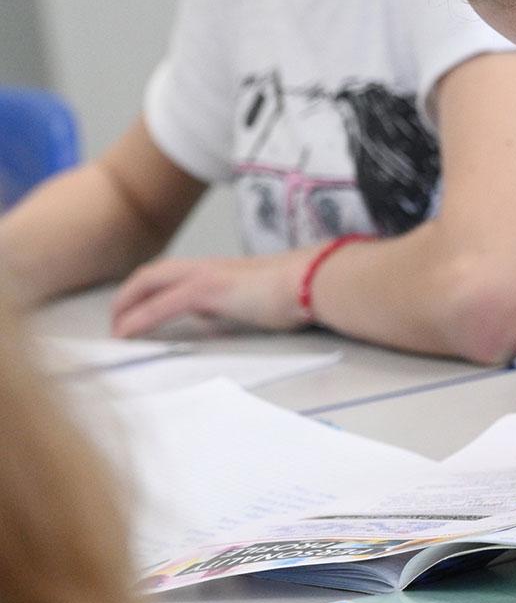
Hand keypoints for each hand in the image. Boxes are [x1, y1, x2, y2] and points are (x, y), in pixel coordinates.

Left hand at [110, 248, 317, 336]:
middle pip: (150, 275)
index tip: (135, 311)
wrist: (313, 281)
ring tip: (114, 330)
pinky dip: (138, 319)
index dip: (147, 290)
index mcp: (218, 269)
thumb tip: (215, 317)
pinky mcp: (205, 291)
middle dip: (126, 297)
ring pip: (147, 285)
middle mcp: (205, 268)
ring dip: (125, 306)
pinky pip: (159, 306)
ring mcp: (204, 276)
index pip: (171, 274)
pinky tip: (126, 334)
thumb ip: (231, 305)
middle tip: (115, 322)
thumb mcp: (256, 298)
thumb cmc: (297, 290)